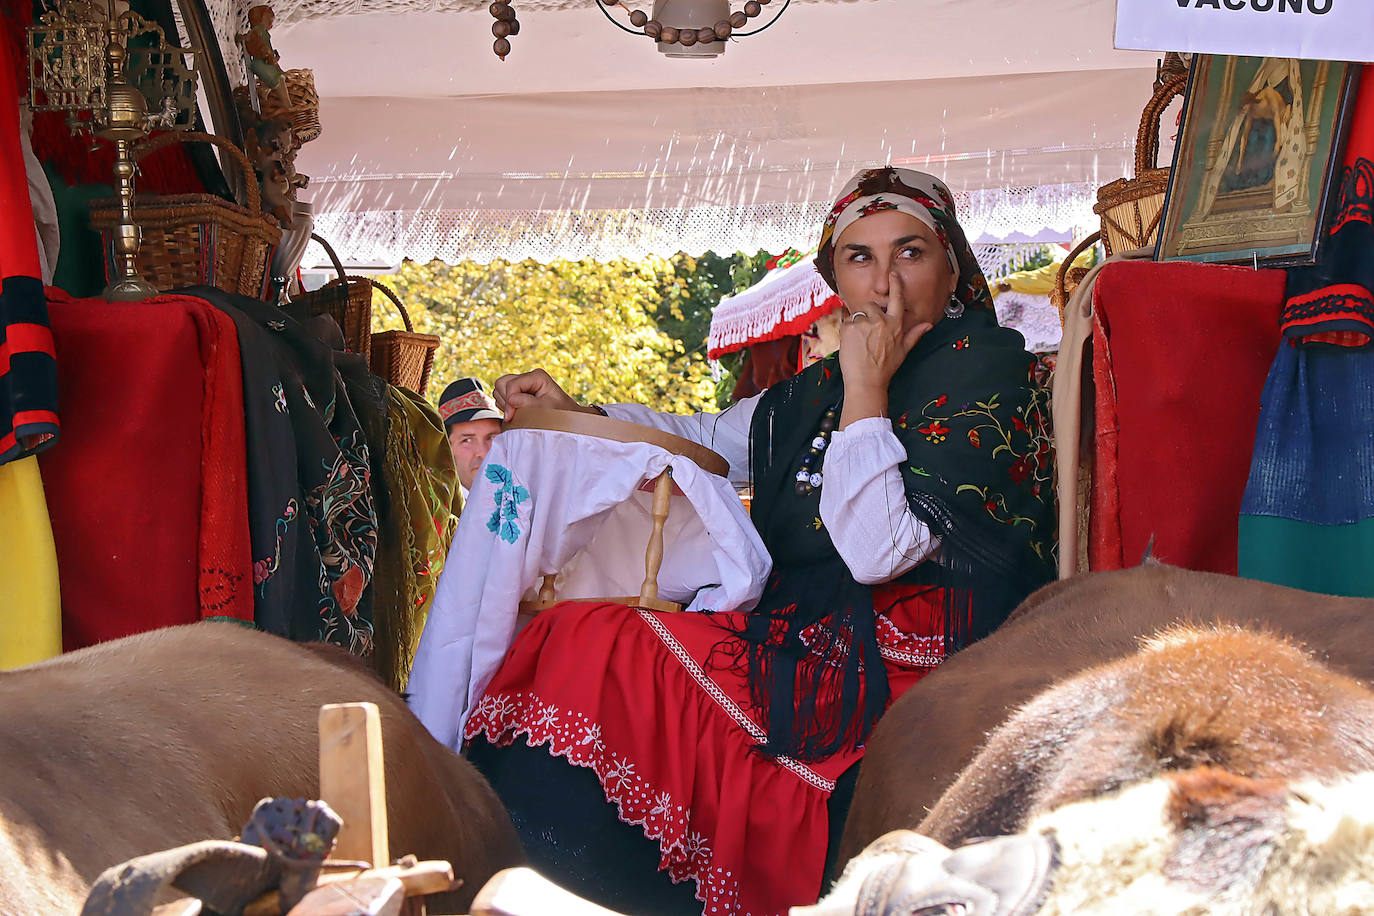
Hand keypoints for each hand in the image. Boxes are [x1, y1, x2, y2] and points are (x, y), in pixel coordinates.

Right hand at [492, 369, 587, 420]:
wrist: (566, 418)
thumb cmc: (559, 413)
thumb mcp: (545, 409)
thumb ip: (527, 403)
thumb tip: (510, 400)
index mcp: (537, 376)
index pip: (512, 384)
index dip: (509, 401)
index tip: (511, 417)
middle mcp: (528, 376)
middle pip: (502, 383)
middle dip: (505, 400)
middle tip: (514, 414)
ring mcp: (522, 383)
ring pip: (499, 388)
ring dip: (504, 402)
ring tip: (517, 413)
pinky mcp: (518, 391)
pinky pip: (501, 395)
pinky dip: (504, 404)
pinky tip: (516, 411)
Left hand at [837, 272, 931, 425]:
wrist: (866, 382)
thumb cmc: (885, 368)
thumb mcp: (903, 350)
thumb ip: (915, 334)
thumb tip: (928, 325)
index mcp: (895, 325)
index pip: (896, 299)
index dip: (896, 285)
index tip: (893, 274)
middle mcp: (880, 321)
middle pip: (871, 306)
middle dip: (868, 315)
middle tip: (867, 334)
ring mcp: (864, 324)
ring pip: (858, 314)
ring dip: (857, 324)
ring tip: (860, 342)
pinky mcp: (849, 328)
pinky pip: (846, 322)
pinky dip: (847, 331)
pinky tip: (852, 344)